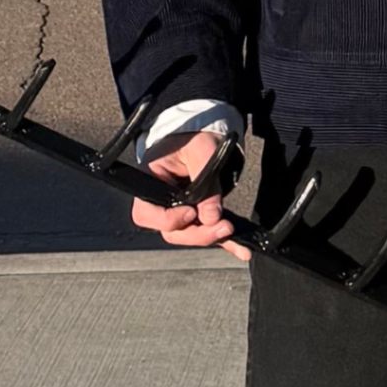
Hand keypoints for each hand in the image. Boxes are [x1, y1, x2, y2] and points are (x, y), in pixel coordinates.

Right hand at [128, 124, 242, 256]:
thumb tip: (211, 217)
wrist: (201, 138)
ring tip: (232, 231)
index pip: (146, 213)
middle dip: (197, 234)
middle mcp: (160, 203)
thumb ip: (206, 183)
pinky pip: (206, 233)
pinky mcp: (196, 217)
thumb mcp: (201, 150)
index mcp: (150, 183)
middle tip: (222, 227)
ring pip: (188, 236)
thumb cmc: (192, 138)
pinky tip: (240, 249)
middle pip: (171, 232)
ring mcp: (178, 212)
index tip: (191, 213)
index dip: (168, 220)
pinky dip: (223, 241)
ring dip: (211, 237)